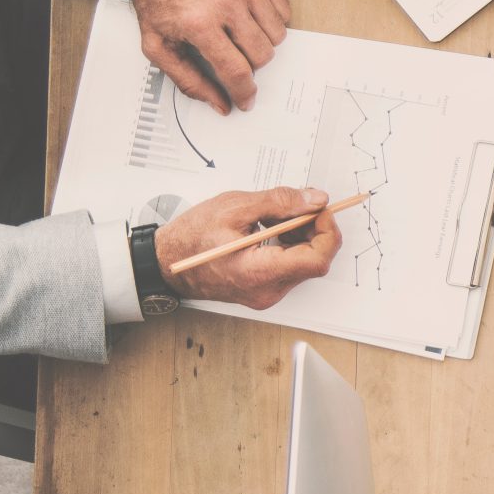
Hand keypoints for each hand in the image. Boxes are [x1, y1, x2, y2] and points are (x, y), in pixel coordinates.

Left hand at [133, 0, 290, 115]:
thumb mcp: (156, 43)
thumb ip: (187, 79)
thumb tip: (219, 104)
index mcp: (199, 23)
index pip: (236, 72)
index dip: (244, 93)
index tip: (245, 99)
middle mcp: (227, 3)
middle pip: (262, 55)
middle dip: (250, 64)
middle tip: (234, 55)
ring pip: (277, 35)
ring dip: (262, 42)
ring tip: (241, 33)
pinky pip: (283, 10)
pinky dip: (272, 19)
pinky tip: (251, 16)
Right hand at [154, 186, 341, 308]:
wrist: (166, 262)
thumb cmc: (191, 237)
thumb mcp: (234, 207)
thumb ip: (280, 202)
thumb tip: (315, 200)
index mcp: (259, 273)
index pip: (317, 260)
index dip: (327, 231)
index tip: (319, 209)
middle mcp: (268, 290)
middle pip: (314, 260)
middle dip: (313, 229)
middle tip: (297, 205)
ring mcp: (267, 293)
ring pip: (304, 263)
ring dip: (301, 235)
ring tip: (275, 216)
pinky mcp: (264, 289)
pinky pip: (290, 266)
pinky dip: (289, 244)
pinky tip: (271, 229)